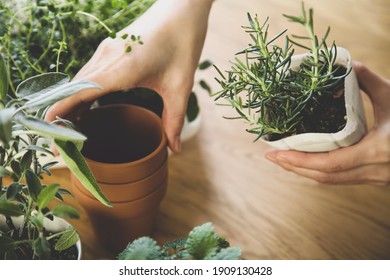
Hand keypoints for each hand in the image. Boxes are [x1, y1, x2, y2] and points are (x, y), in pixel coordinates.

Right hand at [45, 0, 212, 151]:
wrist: (182, 10)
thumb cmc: (183, 45)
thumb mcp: (180, 86)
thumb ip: (174, 120)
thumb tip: (174, 149)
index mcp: (121, 68)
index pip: (80, 92)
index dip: (61, 112)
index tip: (49, 131)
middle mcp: (106, 57)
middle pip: (74, 88)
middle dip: (63, 115)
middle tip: (63, 143)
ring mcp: (106, 50)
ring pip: (79, 80)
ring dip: (71, 102)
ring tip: (72, 128)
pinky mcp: (110, 47)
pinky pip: (88, 73)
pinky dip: (81, 91)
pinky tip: (87, 105)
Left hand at [266, 62, 389, 184]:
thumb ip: (370, 81)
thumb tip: (348, 65)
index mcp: (379, 151)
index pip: (329, 164)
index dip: (299, 161)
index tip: (275, 154)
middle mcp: (375, 171)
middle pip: (325, 177)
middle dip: (295, 168)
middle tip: (272, 156)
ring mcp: (376, 178)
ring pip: (332, 181)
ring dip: (306, 171)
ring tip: (285, 159)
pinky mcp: (376, 177)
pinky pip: (342, 178)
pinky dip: (321, 171)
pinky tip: (308, 161)